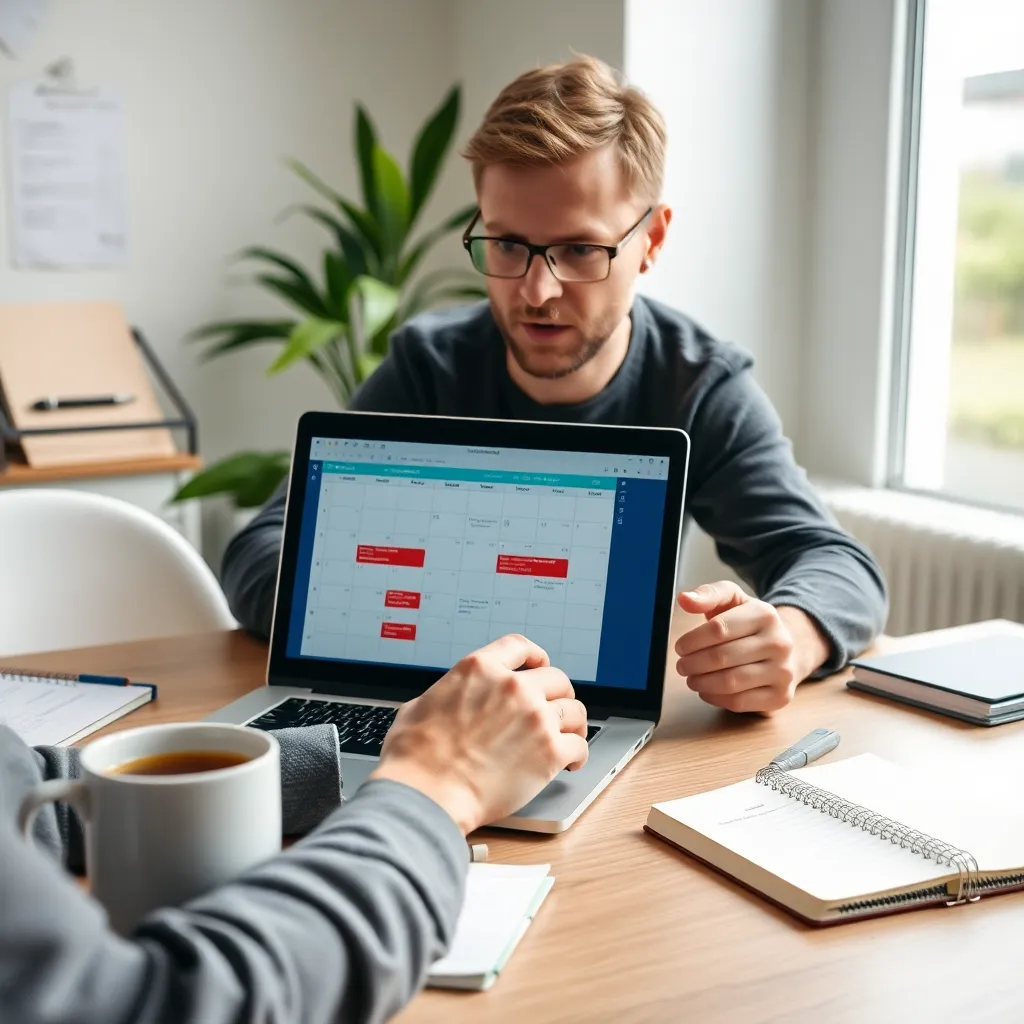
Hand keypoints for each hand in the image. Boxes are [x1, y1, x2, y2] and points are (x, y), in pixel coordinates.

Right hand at [369, 634, 588, 833]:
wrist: (428, 794)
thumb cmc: (416, 758)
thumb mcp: (420, 706)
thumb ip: (448, 694)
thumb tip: (450, 699)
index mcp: (480, 670)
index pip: (519, 646)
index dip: (534, 655)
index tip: (540, 664)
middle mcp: (513, 688)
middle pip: (556, 678)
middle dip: (558, 693)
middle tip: (555, 708)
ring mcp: (535, 718)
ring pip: (574, 710)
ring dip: (573, 723)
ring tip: (570, 735)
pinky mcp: (549, 752)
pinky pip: (579, 744)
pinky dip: (578, 754)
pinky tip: (571, 761)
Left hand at [675, 582, 800, 713]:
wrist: (788, 650)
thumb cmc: (750, 624)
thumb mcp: (733, 600)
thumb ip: (709, 594)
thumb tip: (685, 599)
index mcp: (765, 615)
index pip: (718, 629)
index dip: (692, 640)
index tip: (680, 647)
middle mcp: (779, 643)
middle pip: (721, 657)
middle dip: (693, 663)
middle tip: (682, 666)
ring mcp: (782, 672)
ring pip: (729, 682)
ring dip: (701, 682)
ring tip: (692, 678)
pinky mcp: (780, 696)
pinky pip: (739, 702)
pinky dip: (715, 698)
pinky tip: (707, 690)